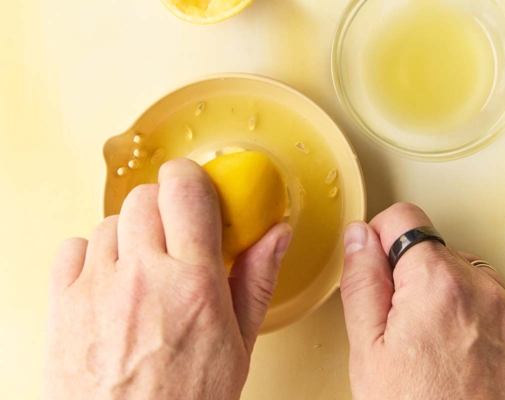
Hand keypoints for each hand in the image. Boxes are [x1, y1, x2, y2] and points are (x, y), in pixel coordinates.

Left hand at [44, 159, 291, 399]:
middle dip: (163, 206)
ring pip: (111, 221)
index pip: (185, 190)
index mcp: (194, 283)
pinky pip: (74, 248)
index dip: (190, 176)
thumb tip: (276, 235)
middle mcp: (143, 276)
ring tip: (144, 267)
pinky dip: (93, 255)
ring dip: (131, 234)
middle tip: (174, 233)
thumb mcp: (239, 344)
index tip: (196, 186)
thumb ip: (258, 278)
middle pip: (145, 197)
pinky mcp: (64, 303)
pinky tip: (111, 280)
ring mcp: (97, 288)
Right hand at [341, 203, 504, 399]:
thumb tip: (359, 237)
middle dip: (410, 276)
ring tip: (431, 343)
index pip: (404, 218)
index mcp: (435, 283)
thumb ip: (362, 281)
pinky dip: (471, 314)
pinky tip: (457, 350)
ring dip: (443, 295)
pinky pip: (490, 300)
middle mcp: (480, 286)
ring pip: (462, 274)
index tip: (377, 267)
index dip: (381, 241)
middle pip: (433, 250)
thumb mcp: (368, 349)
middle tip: (401, 325)